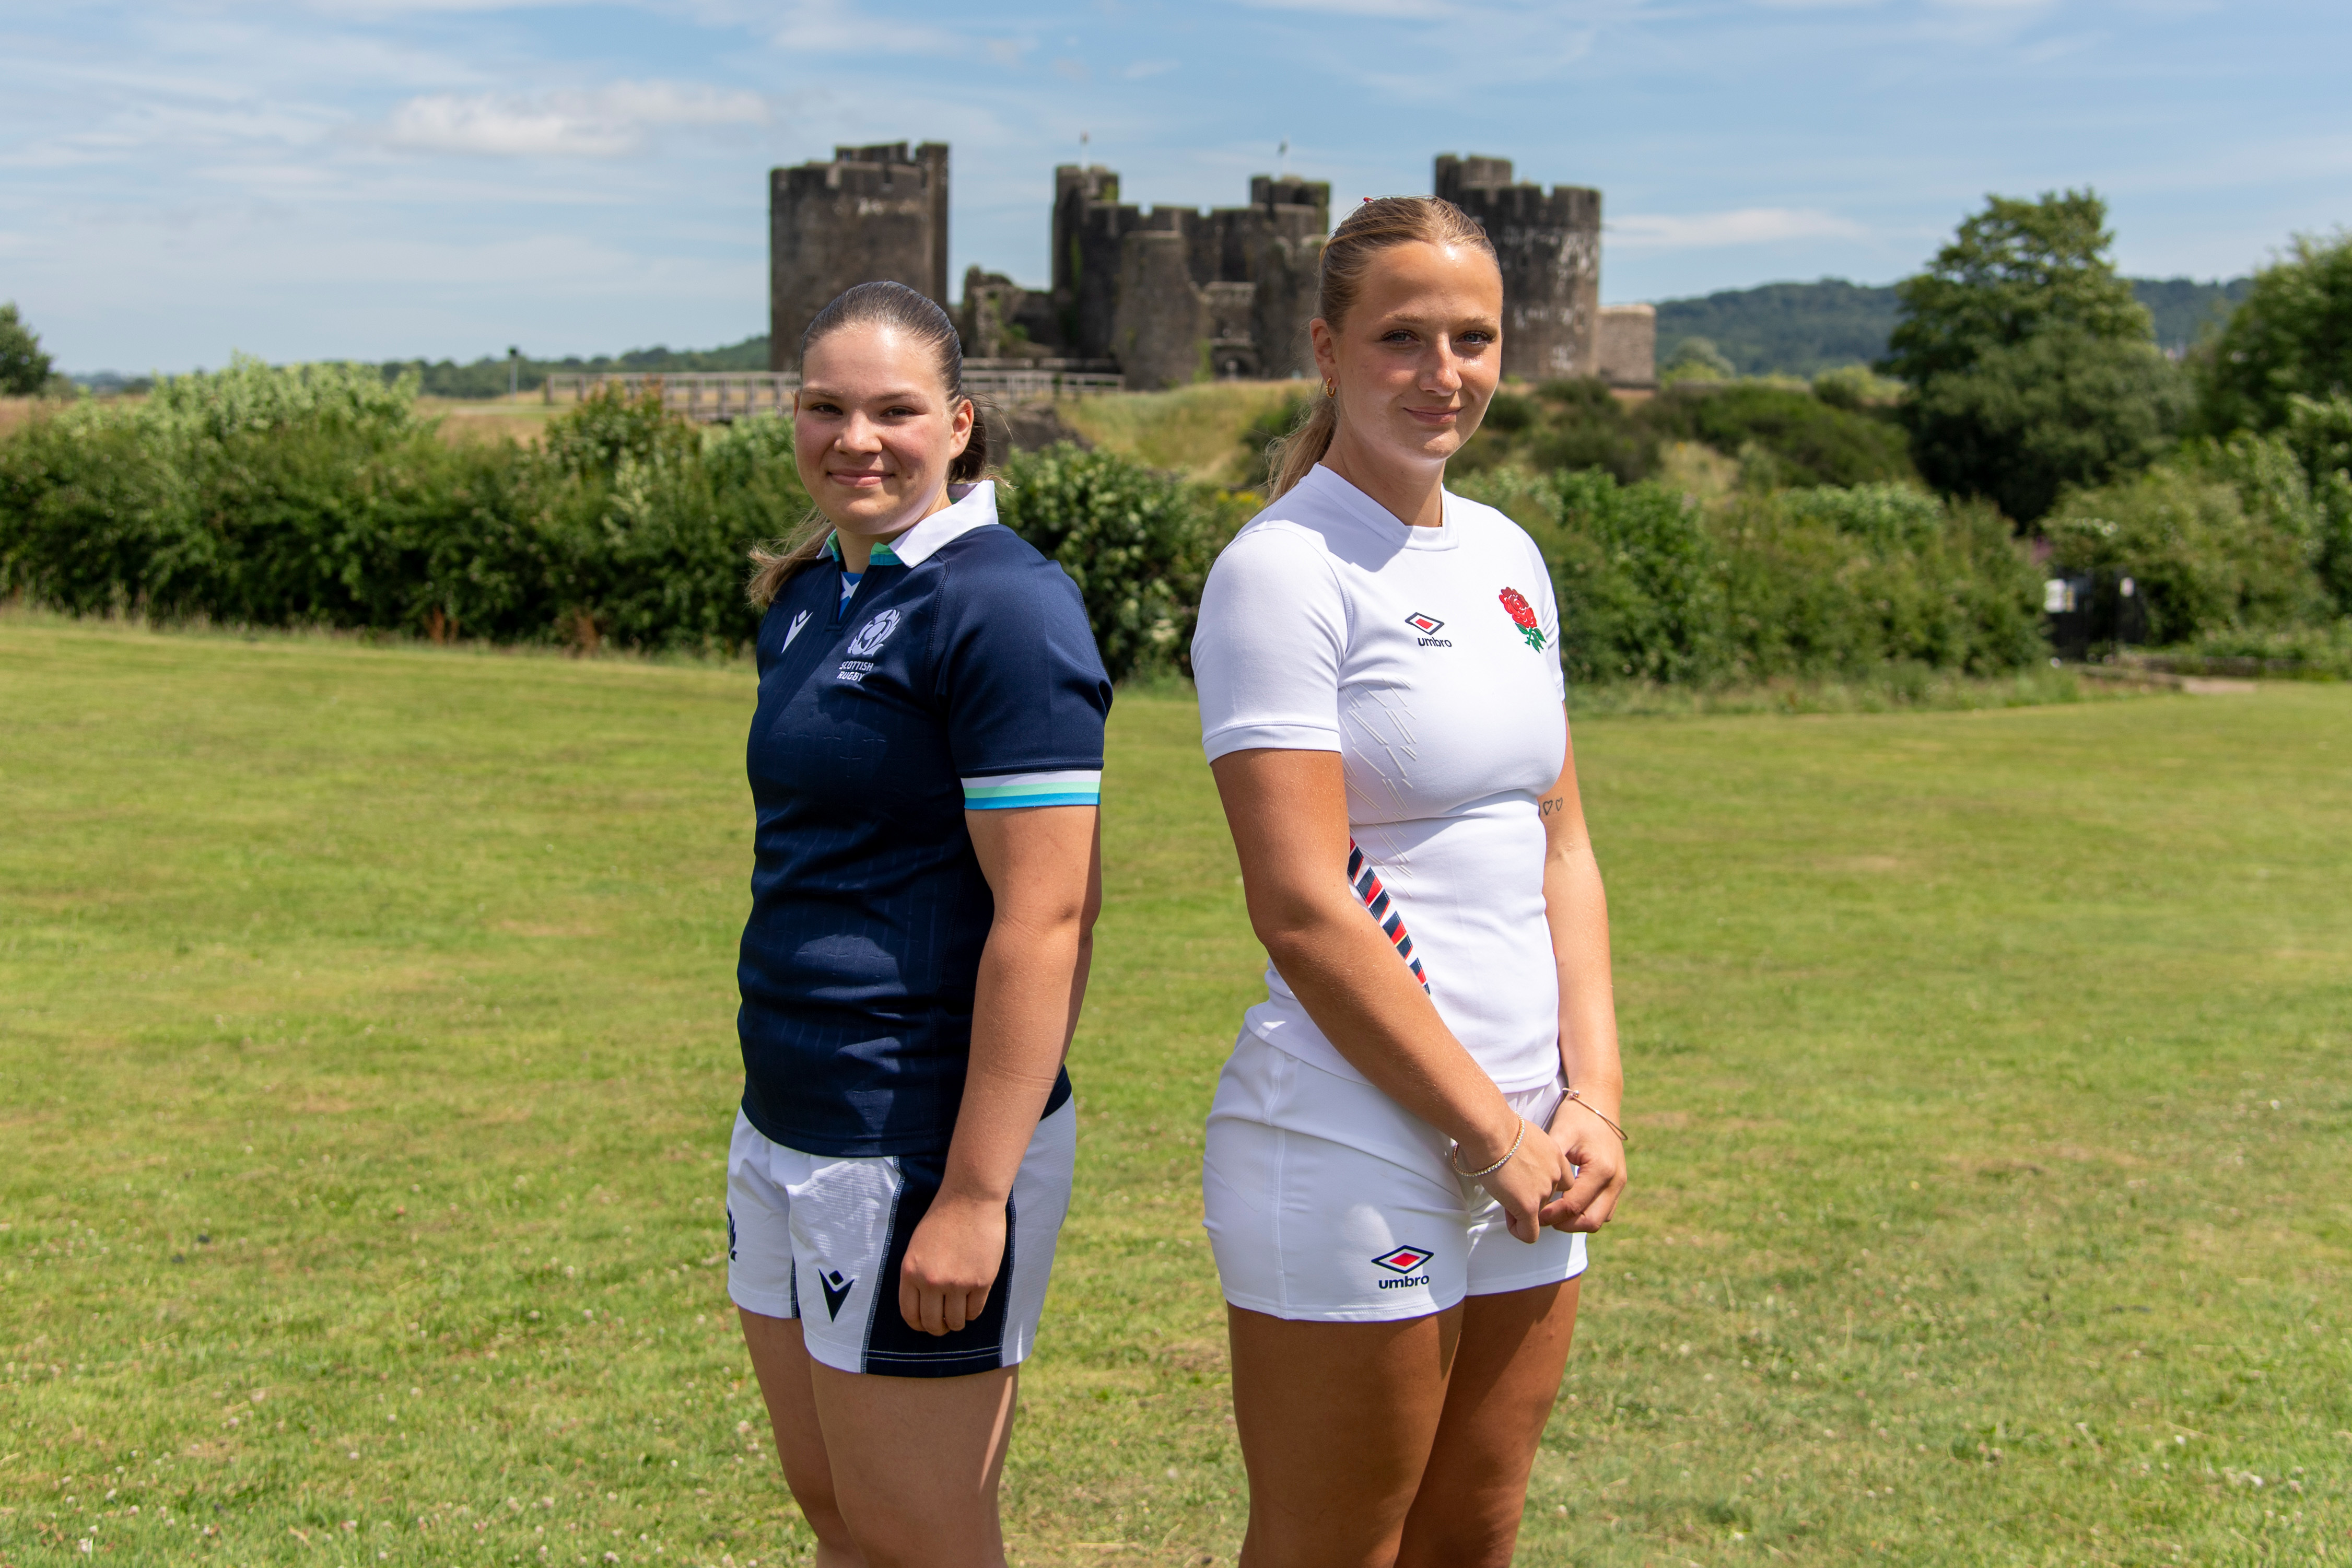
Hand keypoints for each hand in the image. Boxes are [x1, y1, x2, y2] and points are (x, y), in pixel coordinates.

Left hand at [897, 1193, 1005, 1335]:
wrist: (970, 1199)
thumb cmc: (943, 1218)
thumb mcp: (917, 1247)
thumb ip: (917, 1275)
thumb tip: (924, 1305)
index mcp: (911, 1272)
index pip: (910, 1314)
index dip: (918, 1325)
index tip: (925, 1325)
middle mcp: (931, 1281)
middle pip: (932, 1323)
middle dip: (938, 1329)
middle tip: (944, 1325)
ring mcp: (957, 1283)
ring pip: (956, 1321)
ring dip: (957, 1323)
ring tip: (959, 1316)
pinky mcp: (980, 1281)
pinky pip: (975, 1311)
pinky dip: (972, 1312)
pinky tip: (972, 1303)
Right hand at [1465, 1116, 1573, 1243]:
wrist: (1492, 1131)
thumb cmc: (1497, 1127)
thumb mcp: (1524, 1134)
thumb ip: (1528, 1150)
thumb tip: (1512, 1153)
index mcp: (1556, 1155)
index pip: (1562, 1180)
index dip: (1542, 1184)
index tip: (1523, 1179)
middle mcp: (1555, 1174)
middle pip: (1549, 1197)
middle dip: (1531, 1197)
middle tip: (1509, 1188)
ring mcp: (1544, 1191)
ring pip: (1538, 1213)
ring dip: (1522, 1209)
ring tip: (1503, 1195)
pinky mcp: (1529, 1206)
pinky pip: (1530, 1233)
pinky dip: (1519, 1230)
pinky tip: (1509, 1218)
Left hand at [1539, 1096, 1626, 1234]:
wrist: (1599, 1103)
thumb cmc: (1577, 1117)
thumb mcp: (1560, 1135)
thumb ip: (1550, 1164)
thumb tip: (1529, 1189)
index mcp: (1601, 1169)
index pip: (1575, 1205)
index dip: (1552, 1214)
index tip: (1533, 1215)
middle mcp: (1615, 1180)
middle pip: (1591, 1221)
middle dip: (1564, 1224)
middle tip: (1540, 1220)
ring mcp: (1619, 1184)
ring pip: (1599, 1219)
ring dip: (1575, 1223)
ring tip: (1551, 1215)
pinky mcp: (1617, 1185)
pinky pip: (1604, 1211)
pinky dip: (1585, 1214)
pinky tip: (1565, 1206)